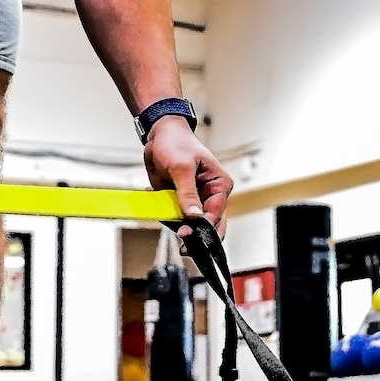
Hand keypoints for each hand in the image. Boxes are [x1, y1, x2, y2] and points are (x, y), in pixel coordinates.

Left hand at [143, 117, 231, 236]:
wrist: (160, 134)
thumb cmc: (177, 142)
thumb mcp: (182, 167)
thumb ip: (187, 193)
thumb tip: (195, 216)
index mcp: (219, 185)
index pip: (216, 212)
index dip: (203, 226)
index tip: (189, 232)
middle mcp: (209, 194)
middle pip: (208, 224)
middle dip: (196, 234)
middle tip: (184, 246)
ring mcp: (194, 199)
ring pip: (191, 224)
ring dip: (178, 224)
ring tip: (166, 213)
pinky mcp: (180, 201)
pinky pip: (176, 218)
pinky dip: (168, 217)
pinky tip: (160, 204)